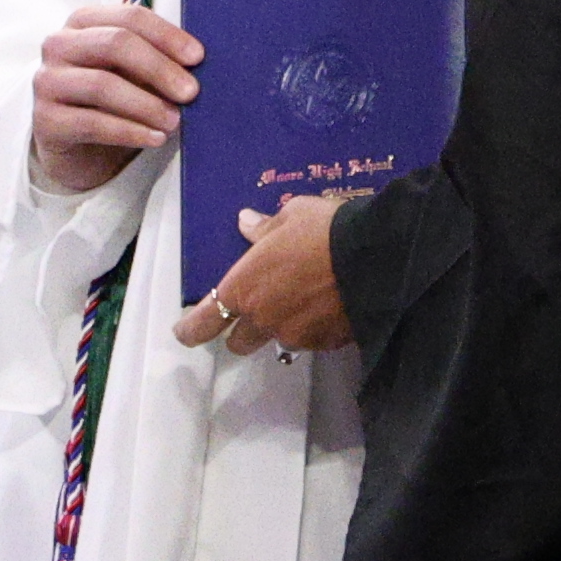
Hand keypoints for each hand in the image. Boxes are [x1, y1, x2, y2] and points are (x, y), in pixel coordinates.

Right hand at [29, 4, 202, 191]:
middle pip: (115, 44)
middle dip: (159, 68)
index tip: (198, 57)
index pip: (130, 17)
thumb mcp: (134, 72)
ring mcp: (47, 81)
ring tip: (175, 121)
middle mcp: (59, 44)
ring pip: (103, 85)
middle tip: (191, 92)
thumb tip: (196, 62)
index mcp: (84, 21)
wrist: (77, 146)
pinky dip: (130, 131)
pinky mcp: (45, 120)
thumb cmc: (111, 98)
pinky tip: (155, 138)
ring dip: (147, 105)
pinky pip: (92, 123)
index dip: (167, 35)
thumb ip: (157, 59)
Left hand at [172, 195, 355, 354]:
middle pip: (238, 342)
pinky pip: (310, 341)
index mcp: (244, 288)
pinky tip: (328, 305)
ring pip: (277, 341)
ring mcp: (296, 336)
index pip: (203, 323)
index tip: (184, 332)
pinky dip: (312, 328)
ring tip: (303, 301)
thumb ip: (263, 228)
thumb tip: (246, 223)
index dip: (190, 330)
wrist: (376, 255)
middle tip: (253, 311)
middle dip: (241, 330)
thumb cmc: (323, 230)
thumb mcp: (290, 216)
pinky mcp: (325, 344)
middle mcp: (264, 319)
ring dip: (281, 327)